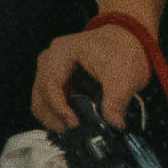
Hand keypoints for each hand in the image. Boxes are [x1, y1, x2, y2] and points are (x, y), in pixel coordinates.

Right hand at [30, 11, 160, 141]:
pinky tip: (69, 122)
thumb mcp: (124, 76)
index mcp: (62, 53)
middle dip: (51, 115)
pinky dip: (56, 111)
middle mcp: (50, 58)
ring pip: (40, 96)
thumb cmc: (124, 50)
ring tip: (69, 131)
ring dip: (51, 115)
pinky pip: (49, 96)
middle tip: (69, 133)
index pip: (51, 84)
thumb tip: (114, 125)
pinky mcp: (59, 75)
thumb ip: (116, 101)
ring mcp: (51, 66)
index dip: (59, 108)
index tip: (75, 124)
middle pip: (39, 92)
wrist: (128, 34)